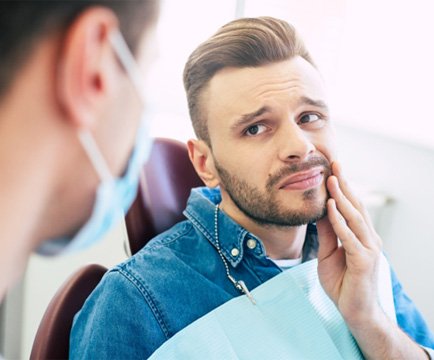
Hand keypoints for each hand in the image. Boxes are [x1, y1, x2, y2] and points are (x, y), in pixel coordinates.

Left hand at [317, 161, 428, 358]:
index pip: (352, 207)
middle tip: (335, 164)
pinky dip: (340, 221)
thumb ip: (326, 233)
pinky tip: (332, 207)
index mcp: (361, 236)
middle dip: (345, 184)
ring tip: (332, 179)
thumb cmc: (342, 283)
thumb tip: (320, 211)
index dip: (343, 188)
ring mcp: (368, 250)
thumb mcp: (328, 253)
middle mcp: (369, 239)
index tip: (333, 169)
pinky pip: (349, 237)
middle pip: (356, 206)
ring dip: (343, 197)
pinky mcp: (363, 261)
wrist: (355, 312)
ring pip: (354, 218)